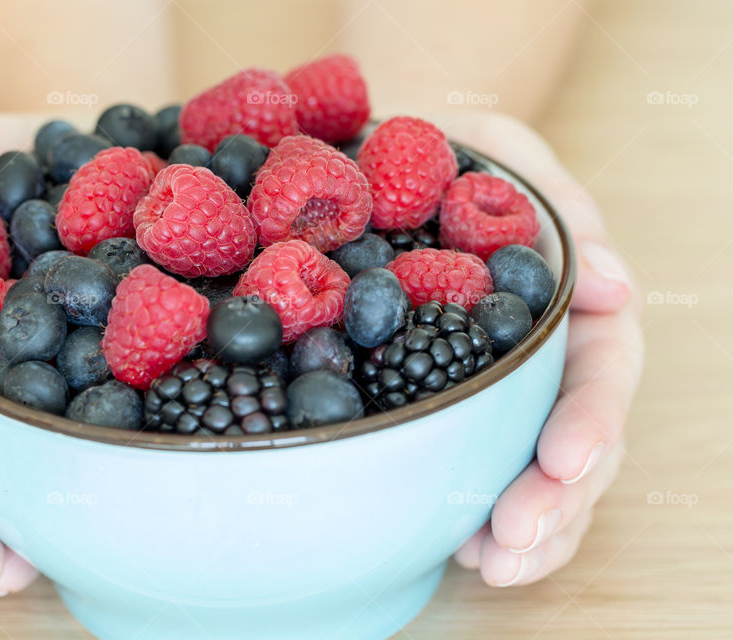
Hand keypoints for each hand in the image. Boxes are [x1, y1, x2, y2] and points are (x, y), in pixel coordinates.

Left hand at [436, 112, 643, 585]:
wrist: (396, 165)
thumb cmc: (461, 153)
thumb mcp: (506, 153)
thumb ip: (558, 208)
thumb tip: (618, 284)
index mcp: (576, 300)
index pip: (602, 368)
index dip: (590, 420)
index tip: (562, 462)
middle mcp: (555, 353)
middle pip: (580, 439)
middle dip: (556, 500)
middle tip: (511, 546)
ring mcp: (517, 387)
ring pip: (545, 472)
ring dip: (529, 529)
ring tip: (490, 566)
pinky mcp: (470, 405)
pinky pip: (492, 467)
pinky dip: (486, 516)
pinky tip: (463, 550)